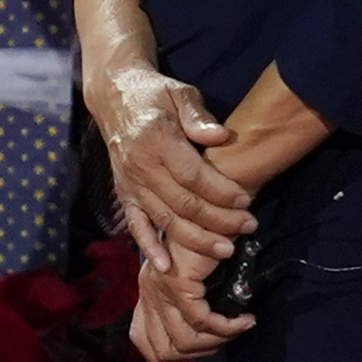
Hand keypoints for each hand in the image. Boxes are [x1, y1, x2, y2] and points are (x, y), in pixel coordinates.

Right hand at [97, 63, 253, 283]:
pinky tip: (166, 267)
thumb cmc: (155, 95)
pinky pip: (136, 225)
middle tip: (248, 228)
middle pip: (182, 203)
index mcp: (156, 139)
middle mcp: (141, 166)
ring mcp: (131, 184)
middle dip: (217, 220)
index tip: (247, 201)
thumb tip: (221, 136)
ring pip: (165, 219)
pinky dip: (148, 248)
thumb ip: (198, 116)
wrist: (114, 97)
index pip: (192, 174)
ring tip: (225, 250)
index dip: (220, 191)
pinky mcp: (124, 195)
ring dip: (195, 239)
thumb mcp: (179, 93)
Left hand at [130, 255, 249, 361]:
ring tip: (237, 329)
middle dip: (198, 355)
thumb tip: (202, 336)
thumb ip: (187, 303)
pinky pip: (201, 321)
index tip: (199, 356)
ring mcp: (160, 290)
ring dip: (215, 342)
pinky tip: (244, 321)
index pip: (143, 342)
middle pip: (162, 351)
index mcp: (147, 294)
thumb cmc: (210, 243)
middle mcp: (148, 294)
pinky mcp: (178, 284)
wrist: (212, 211)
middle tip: (224, 342)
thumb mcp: (192, 278)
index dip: (170, 359)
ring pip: (184, 341)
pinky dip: (226, 327)